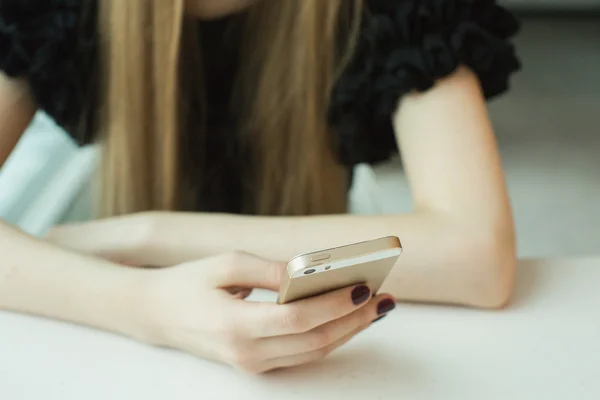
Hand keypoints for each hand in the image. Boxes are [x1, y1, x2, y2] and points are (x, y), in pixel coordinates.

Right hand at [138, 252, 395, 373]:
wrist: (157, 313)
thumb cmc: (190, 282)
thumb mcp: (227, 264)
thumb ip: (270, 270)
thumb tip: (311, 272)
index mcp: (236, 326)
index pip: (298, 319)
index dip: (334, 305)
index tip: (362, 287)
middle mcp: (247, 353)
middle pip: (315, 341)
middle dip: (354, 320)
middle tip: (383, 299)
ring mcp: (253, 364)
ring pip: (314, 352)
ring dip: (347, 331)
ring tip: (375, 309)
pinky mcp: (257, 365)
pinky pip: (303, 354)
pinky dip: (329, 337)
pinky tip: (347, 319)